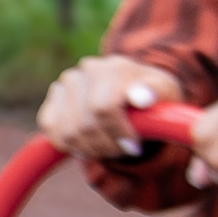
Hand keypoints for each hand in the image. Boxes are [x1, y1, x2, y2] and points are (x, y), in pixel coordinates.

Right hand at [39, 52, 174, 165]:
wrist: (133, 94)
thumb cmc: (153, 98)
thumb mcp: (165, 94)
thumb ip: (156, 94)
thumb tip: (142, 98)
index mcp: (114, 67)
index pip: (103, 108)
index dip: (118, 133)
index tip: (135, 147)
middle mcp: (86, 70)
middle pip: (85, 125)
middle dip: (107, 145)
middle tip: (123, 150)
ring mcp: (65, 84)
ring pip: (68, 133)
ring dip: (91, 149)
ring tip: (108, 147)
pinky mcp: (52, 101)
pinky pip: (53, 132)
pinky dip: (71, 146)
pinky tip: (89, 143)